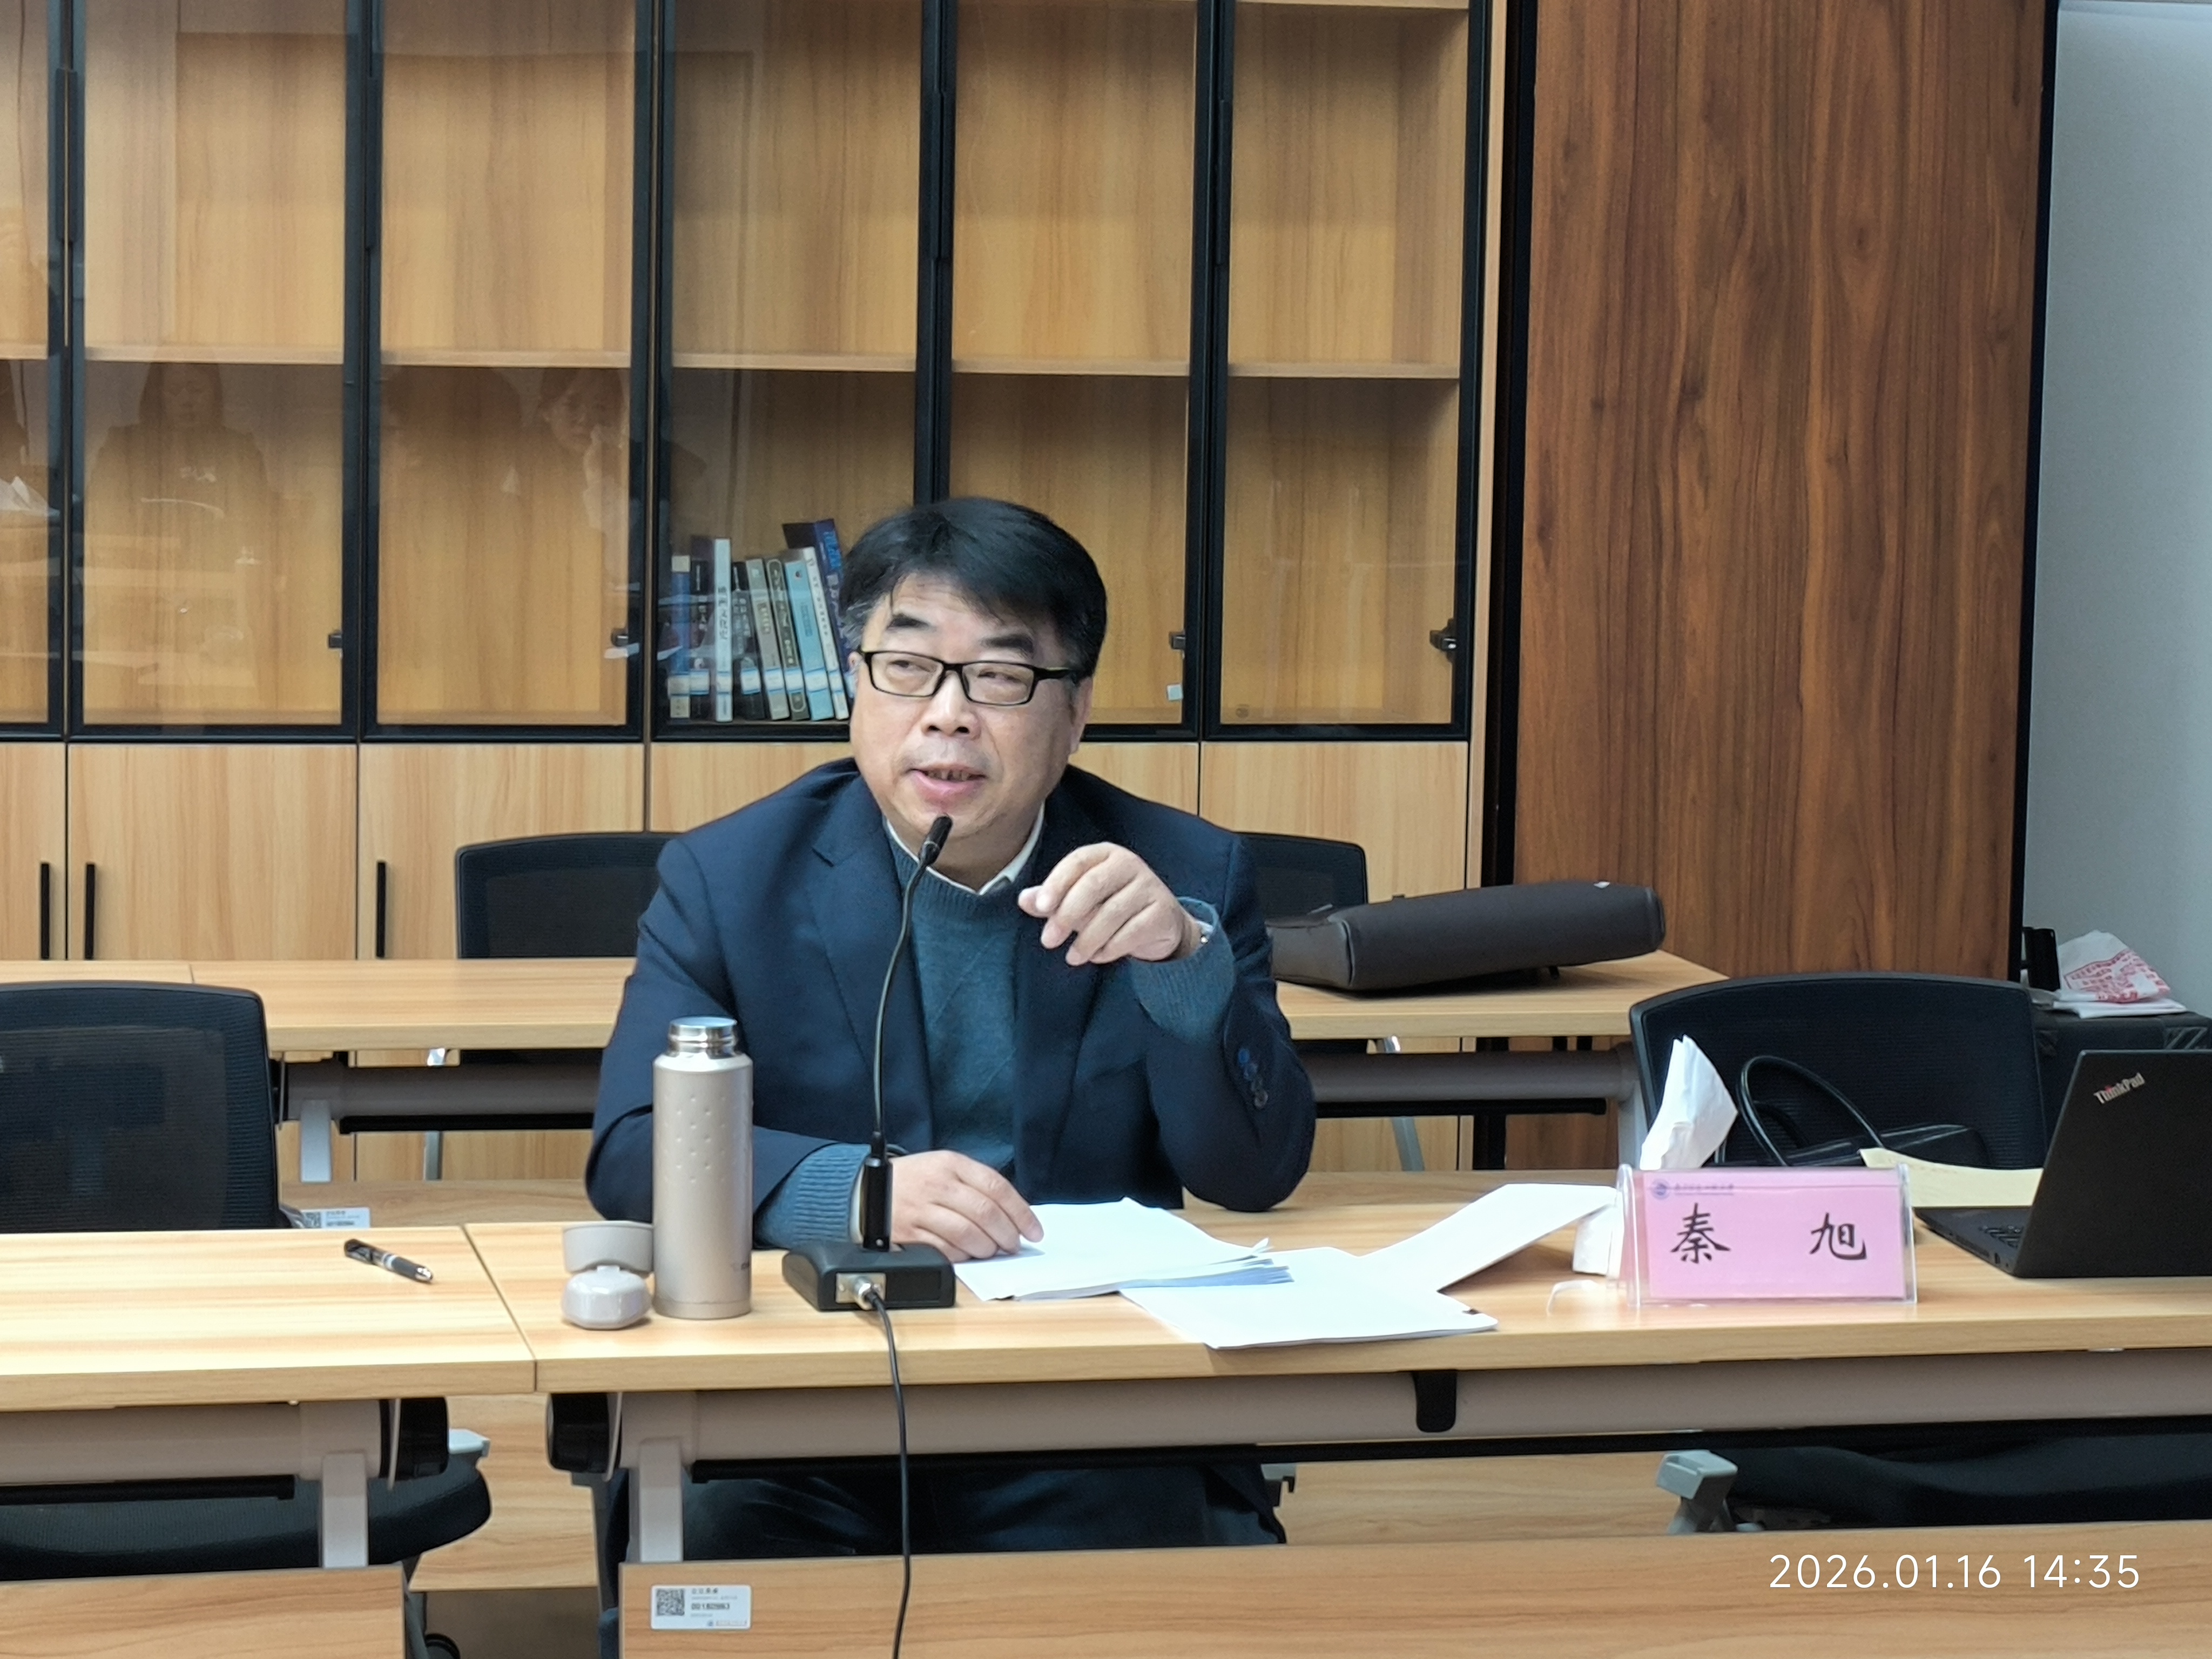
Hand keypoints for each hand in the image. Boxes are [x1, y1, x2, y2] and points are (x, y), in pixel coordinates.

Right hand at [891, 1149, 1041, 1261]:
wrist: (867, 1189)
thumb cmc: (916, 1181)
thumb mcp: (945, 1169)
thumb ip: (977, 1186)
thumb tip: (1013, 1217)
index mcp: (951, 1164)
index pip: (996, 1187)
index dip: (1021, 1212)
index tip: (1034, 1230)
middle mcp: (937, 1184)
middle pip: (985, 1212)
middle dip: (1006, 1234)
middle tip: (1013, 1245)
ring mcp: (921, 1209)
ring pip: (967, 1233)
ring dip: (986, 1248)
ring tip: (990, 1251)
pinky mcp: (908, 1233)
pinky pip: (944, 1250)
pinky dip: (962, 1256)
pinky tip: (967, 1254)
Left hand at [1019, 843, 1200, 966]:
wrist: (1161, 924)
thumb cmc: (1111, 906)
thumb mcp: (1080, 900)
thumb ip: (1052, 899)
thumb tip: (1023, 900)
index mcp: (1106, 854)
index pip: (1077, 862)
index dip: (1057, 883)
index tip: (1041, 908)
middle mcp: (1130, 863)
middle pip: (1093, 885)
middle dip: (1066, 915)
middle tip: (1048, 941)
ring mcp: (1150, 886)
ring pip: (1111, 913)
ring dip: (1086, 940)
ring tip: (1072, 957)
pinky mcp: (1162, 912)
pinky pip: (1131, 932)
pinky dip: (1110, 949)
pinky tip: (1097, 957)